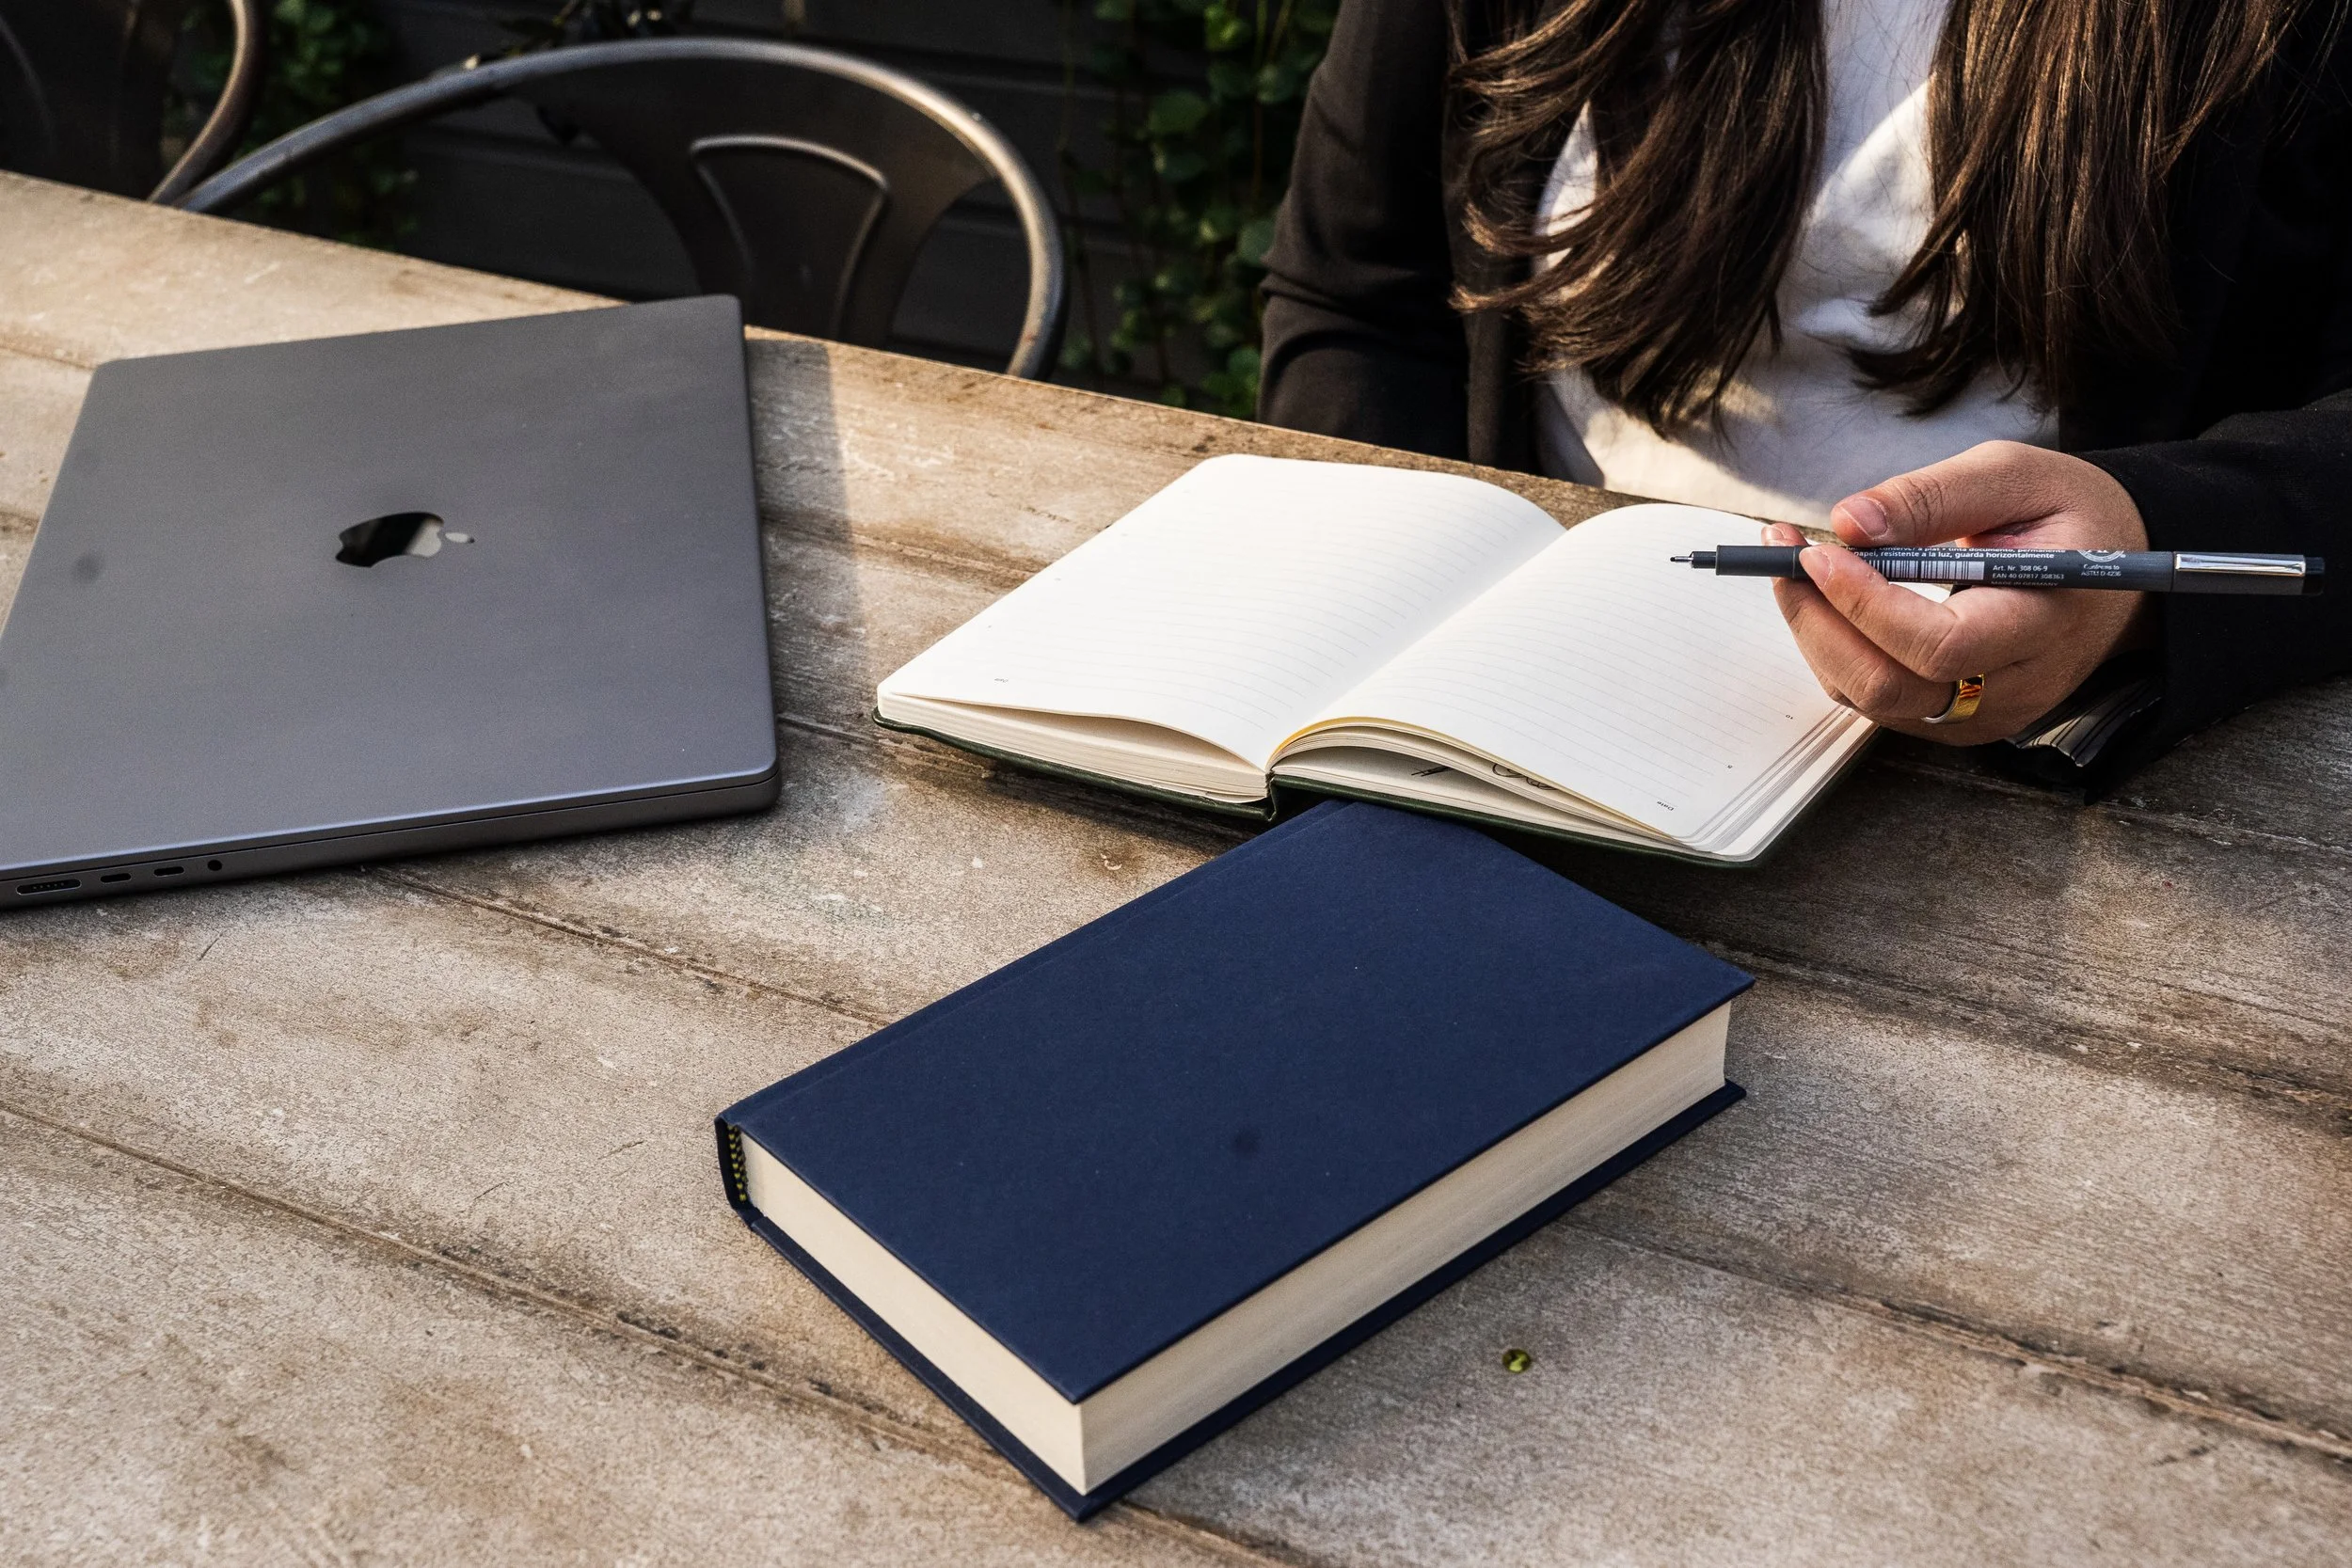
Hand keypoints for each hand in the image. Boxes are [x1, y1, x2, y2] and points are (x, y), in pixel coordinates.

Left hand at [1769, 441, 2154, 741]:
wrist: (2109, 572)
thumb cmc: (2067, 517)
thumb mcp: (2016, 475)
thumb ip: (1933, 496)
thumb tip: (1850, 521)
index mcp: (2045, 622)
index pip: (1940, 646)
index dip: (1867, 605)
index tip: (1819, 553)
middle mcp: (2014, 685)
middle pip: (1891, 687)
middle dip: (1820, 622)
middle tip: (1783, 557)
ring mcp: (1983, 713)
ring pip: (1870, 698)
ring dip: (1817, 634)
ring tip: (1794, 567)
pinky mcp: (1954, 718)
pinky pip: (1875, 699)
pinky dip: (1836, 650)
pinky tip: (1828, 599)